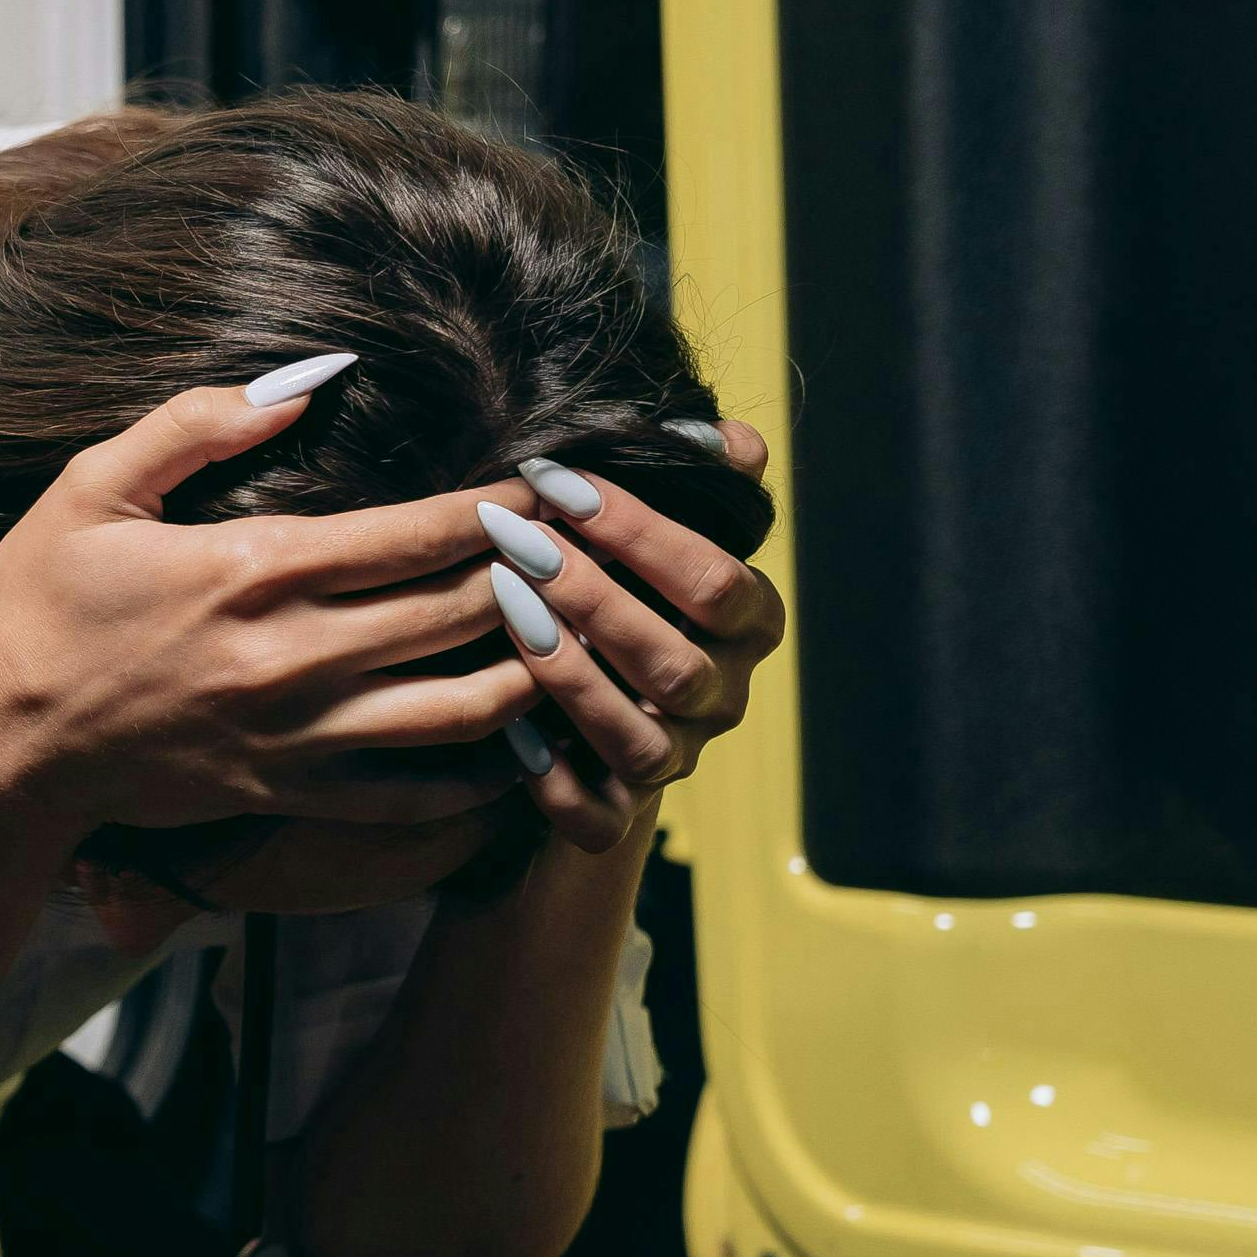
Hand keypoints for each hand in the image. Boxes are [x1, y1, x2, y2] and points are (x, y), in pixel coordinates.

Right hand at [0, 358, 531, 838]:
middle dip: (541, 577)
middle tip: (587, 550)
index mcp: (258, 571)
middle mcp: (295, 657)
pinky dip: (485, 772)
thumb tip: (307, 376)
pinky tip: (521, 738)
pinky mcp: (292, 793)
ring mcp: (300, 736)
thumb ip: (198, 424)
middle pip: (465, 613)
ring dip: (533, 671)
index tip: (554, 486)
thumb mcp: (92, 488)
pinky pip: (419, 794)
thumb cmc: (44, 608)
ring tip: (570, 636)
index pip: (423, 534)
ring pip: (464, 710)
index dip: (507, 508)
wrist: (5, 745)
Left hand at [475, 419, 786, 850]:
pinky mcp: (617, 815)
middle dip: (595, 599)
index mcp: (748, 623)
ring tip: (507, 614)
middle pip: (677, 664)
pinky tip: (509, 731)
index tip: (557, 483)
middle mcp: (722, 698)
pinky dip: (555, 782)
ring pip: (641, 743)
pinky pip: (597, 817)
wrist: (582, 701)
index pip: (716, 581)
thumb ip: (694, 479)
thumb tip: (725, 438)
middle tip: (519, 543)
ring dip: (571, 678)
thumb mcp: (649, 526)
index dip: (641, 532)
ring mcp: (673, 762)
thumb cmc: (616, 583)